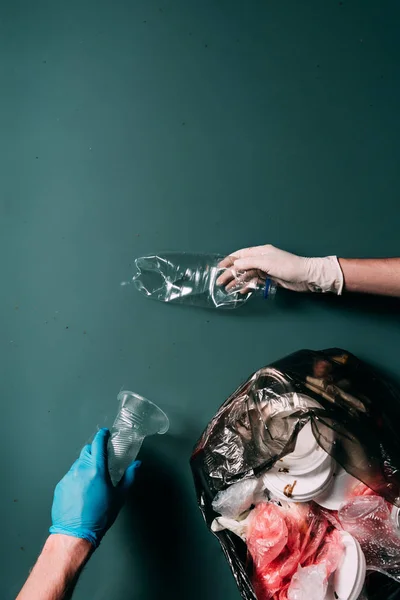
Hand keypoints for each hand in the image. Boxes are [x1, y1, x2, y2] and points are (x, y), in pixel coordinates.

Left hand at [49, 428, 139, 547]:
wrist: (75, 534)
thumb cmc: (99, 517)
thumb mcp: (119, 497)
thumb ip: (129, 477)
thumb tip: (137, 465)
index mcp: (96, 469)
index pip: (98, 444)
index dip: (102, 436)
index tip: (104, 433)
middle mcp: (80, 470)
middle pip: (86, 451)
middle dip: (94, 451)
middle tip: (101, 459)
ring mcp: (68, 478)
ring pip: (77, 463)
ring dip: (85, 465)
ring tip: (92, 480)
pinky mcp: (60, 486)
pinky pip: (70, 476)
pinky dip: (76, 478)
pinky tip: (82, 490)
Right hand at [216, 244, 342, 293]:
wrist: (306, 276)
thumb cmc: (287, 266)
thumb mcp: (266, 262)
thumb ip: (249, 263)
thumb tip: (235, 265)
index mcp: (260, 252)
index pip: (240, 255)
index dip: (228, 261)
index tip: (218, 268)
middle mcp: (261, 259)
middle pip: (242, 266)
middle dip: (230, 273)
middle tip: (220, 282)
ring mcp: (265, 270)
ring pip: (247, 275)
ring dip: (237, 281)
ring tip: (227, 289)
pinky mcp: (270, 279)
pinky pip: (255, 282)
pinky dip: (247, 286)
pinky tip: (241, 291)